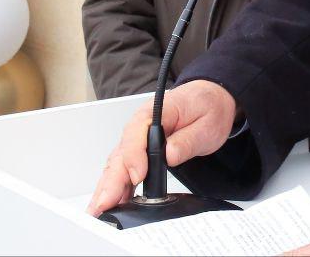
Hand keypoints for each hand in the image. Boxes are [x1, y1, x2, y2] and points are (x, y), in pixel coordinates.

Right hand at [86, 80, 237, 214]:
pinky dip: (115, 186)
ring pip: (117, 164)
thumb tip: (170, 154)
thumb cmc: (206, 107)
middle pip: (121, 152)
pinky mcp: (139, 151)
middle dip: (111, 180)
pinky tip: (111, 202)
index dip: (134, 155)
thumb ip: (188, 139)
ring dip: (107, 187)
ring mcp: (137, 139)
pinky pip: (123, 168)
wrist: (210, 99)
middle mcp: (141, 125)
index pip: (137, 131)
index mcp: (156, 111)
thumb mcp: (207, 123)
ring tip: (100, 209)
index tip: (137, 176)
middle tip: (105, 203)